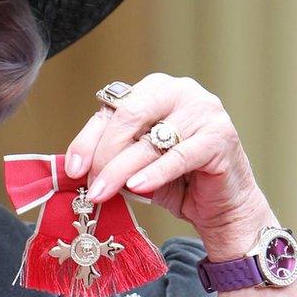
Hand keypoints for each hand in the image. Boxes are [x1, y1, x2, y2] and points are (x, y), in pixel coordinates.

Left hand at [64, 73, 272, 258]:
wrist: (223, 207)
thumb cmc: (177, 181)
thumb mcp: (134, 164)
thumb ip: (109, 154)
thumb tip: (75, 165)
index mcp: (155, 88)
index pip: (112, 109)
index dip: (88, 140)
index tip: (73, 169)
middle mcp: (180, 90)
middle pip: (128, 116)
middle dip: (104, 154)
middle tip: (92, 185)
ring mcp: (204, 110)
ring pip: (150, 139)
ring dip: (121, 169)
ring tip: (103, 192)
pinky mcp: (221, 137)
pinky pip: (178, 155)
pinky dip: (154, 172)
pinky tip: (137, 186)